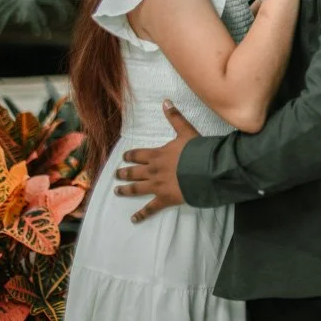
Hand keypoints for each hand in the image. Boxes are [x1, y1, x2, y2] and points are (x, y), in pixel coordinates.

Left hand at [114, 101, 199, 222]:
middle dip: (124, 173)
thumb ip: (175, 117)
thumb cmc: (195, 151)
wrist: (203, 170)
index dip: (130, 156)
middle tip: (116, 174)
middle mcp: (153, 170)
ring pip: (137, 188)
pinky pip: (150, 208)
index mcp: (157, 154)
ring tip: (117, 191)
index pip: (139, 154)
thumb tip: (165, 101)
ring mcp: (157, 186)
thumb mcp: (185, 131)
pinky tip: (133, 219)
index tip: (123, 157)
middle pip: (134, 172)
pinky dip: (141, 214)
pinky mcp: (164, 199)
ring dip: (126, 190)